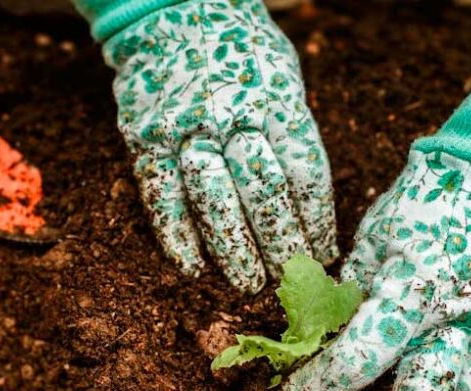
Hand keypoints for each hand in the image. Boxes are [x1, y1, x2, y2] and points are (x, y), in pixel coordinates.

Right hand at [106, 0, 336, 292]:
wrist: (172, 12)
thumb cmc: (241, 52)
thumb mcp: (283, 78)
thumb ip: (292, 133)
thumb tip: (309, 205)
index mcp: (276, 101)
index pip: (305, 172)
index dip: (317, 220)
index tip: (324, 252)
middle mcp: (232, 116)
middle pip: (263, 193)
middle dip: (281, 244)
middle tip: (291, 278)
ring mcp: (187, 128)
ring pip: (213, 201)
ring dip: (234, 250)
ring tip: (250, 283)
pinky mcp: (146, 139)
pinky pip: (161, 196)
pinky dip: (176, 237)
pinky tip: (193, 267)